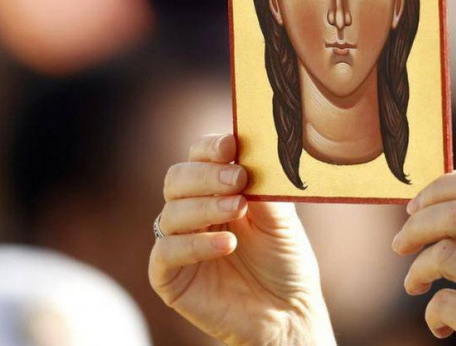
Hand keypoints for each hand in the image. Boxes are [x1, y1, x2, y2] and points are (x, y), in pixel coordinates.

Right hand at [148, 134, 334, 345]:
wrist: (289, 312)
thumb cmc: (285, 261)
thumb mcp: (281, 217)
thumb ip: (263, 186)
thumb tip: (253, 152)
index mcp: (217, 190)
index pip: (199, 157)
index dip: (210, 148)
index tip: (232, 144)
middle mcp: (193, 211)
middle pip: (177, 178)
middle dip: (206, 174)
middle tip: (238, 179)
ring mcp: (178, 242)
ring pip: (171, 212)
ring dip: (205, 206)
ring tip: (238, 209)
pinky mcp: (169, 276)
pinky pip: (166, 251)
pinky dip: (194, 244)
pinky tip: (227, 244)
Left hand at [392, 171, 455, 345]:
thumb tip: (450, 178)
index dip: (440, 189)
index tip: (415, 206)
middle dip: (417, 225)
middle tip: (400, 244)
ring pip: (446, 252)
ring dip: (417, 270)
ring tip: (415, 285)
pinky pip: (444, 301)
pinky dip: (432, 314)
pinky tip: (439, 326)